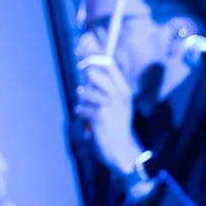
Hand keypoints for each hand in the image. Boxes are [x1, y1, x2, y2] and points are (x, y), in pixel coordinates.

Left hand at [76, 54, 141, 177]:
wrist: (122, 148)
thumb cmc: (116, 123)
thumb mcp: (116, 102)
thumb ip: (104, 86)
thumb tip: (87, 69)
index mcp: (124, 89)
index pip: (108, 64)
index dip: (93, 58)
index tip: (83, 57)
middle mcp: (119, 95)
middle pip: (93, 73)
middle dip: (85, 80)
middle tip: (85, 90)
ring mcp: (110, 106)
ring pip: (84, 91)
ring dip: (82, 100)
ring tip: (88, 108)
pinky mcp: (99, 117)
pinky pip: (81, 108)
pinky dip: (81, 112)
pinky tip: (87, 117)